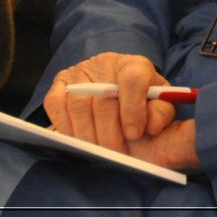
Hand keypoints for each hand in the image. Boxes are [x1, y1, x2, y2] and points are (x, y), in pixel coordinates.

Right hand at [45, 52, 200, 170]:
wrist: (119, 93)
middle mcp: (107, 62)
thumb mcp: (159, 106)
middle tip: (114, 154)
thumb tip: (152, 126)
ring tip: (97, 153)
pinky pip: (55, 104)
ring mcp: (81, 70)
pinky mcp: (61, 82)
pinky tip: (77, 140)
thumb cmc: (142, 102)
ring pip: (78, 104)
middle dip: (109, 132)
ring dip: (87, 134)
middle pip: (103, 98)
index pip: (133, 79)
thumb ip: (160, 113)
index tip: (134, 135)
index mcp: (135, 64)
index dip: (132, 109)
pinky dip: (65, 126)